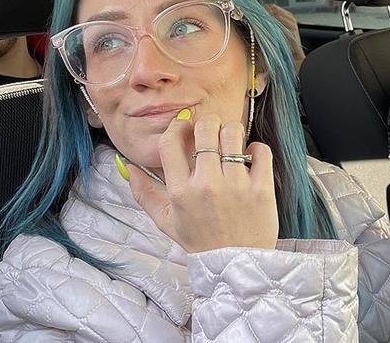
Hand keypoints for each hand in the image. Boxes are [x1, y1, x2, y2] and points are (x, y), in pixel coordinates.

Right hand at [127, 113, 278, 252]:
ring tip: (231, 144)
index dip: (177, 126)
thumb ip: (144, 194)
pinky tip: (251, 157)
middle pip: (206, 129)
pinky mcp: (261, 188)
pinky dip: (256, 149)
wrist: (234, 265)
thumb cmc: (200, 241)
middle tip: (212, 132)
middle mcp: (207, 185)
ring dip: (232, 132)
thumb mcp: (166, 221)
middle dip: (208, 124)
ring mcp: (236, 185)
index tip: (185, 127)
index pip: (171, 142)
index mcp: (180, 191)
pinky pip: (261, 150)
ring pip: (233, 134)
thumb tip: (128, 167)